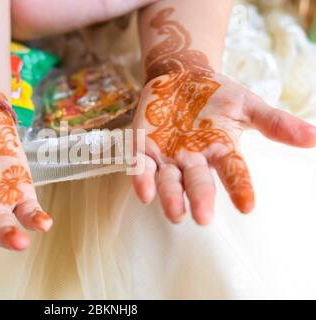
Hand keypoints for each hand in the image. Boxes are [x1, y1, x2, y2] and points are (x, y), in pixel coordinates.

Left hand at [132, 72, 315, 224]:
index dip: (240, 188)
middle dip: (201, 198)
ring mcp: (168, 155)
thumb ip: (274, 122)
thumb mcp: (246, 104)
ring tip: (176, 213)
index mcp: (221, 150)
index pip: (234, 172)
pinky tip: (144, 193)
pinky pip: (141, 166)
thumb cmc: (214, 95)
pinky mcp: (144, 146)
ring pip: (169, 180)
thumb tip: (314, 138)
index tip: (247, 206)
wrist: (179, 77)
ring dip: (171, 196)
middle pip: (199, 182)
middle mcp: (194, 160)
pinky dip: (142, 179)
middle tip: (203, 218)